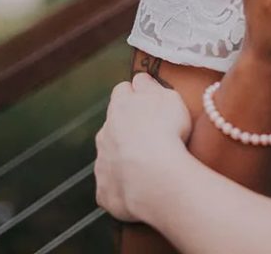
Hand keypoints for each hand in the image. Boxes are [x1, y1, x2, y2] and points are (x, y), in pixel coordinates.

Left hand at [95, 73, 191, 222]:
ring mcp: (102, 162)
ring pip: (110, 154)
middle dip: (128, 127)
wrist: (155, 178)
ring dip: (124, 156)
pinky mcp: (103, 190)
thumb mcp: (169, 97)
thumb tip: (139, 80)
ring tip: (149, 164)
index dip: (136, 95)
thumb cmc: (167, 133)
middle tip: (153, 135)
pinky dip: (124, 185)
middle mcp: (105, 132)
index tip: (150, 102)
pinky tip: (142, 187)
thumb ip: (150, 86)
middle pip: (114, 124)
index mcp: (120, 106)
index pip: (123, 90)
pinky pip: (112, 185)